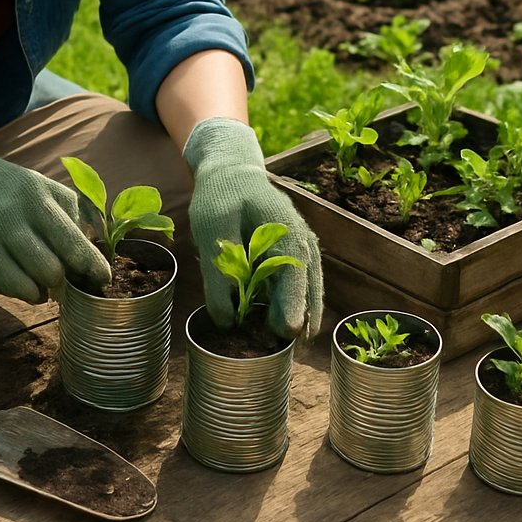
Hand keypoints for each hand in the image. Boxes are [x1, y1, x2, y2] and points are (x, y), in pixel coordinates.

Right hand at [0, 130, 109, 303]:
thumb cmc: (3, 186)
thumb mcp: (40, 185)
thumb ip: (71, 212)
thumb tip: (96, 247)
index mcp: (37, 198)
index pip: (73, 242)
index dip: (92, 268)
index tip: (103, 281)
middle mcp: (13, 218)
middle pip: (52, 272)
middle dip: (63, 284)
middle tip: (63, 282)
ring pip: (28, 287)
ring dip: (40, 292)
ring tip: (41, 285)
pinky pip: (1, 288)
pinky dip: (14, 290)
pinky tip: (14, 277)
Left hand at [184, 117, 322, 338]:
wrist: (232, 171)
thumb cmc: (221, 197)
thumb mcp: (211, 232)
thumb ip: (217, 276)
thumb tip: (225, 321)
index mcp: (285, 230)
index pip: (293, 273)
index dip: (291, 305)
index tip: (289, 331)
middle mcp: (303, 241)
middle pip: (308, 287)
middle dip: (299, 319)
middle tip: (286, 350)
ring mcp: (303, 248)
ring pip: (309, 289)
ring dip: (300, 315)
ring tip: (288, 346)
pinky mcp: (295, 256)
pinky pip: (300, 285)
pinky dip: (294, 304)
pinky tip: (283, 326)